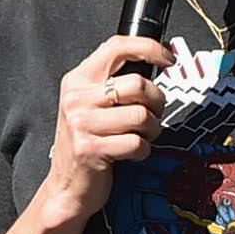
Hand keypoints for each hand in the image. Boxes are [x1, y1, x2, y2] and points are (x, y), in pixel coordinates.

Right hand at [42, 35, 170, 220]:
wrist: (66, 186)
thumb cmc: (87, 142)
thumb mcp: (90, 104)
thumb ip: (114, 83)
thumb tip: (157, 59)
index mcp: (77, 80)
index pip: (117, 47)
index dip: (150, 48)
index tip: (168, 58)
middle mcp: (76, 99)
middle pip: (137, 84)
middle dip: (156, 102)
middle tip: (152, 114)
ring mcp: (81, 124)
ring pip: (141, 115)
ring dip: (151, 130)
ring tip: (140, 136)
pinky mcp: (91, 149)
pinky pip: (137, 144)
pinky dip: (142, 151)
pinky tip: (130, 154)